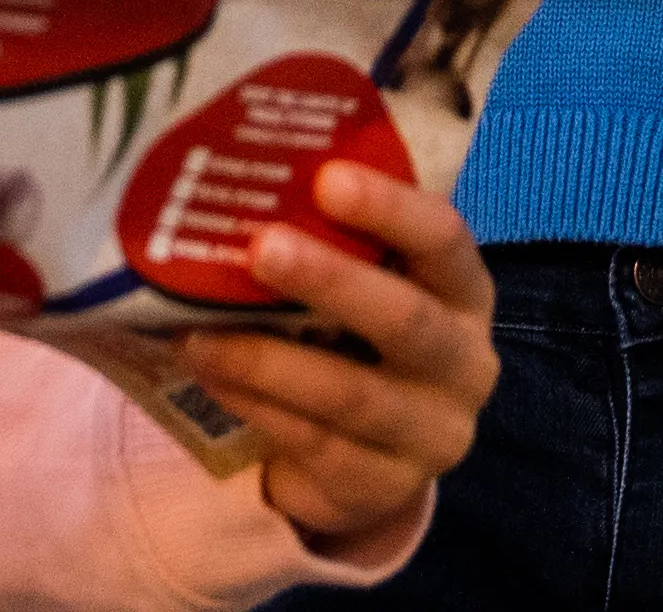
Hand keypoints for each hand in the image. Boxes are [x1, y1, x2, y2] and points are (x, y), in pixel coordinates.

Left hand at [178, 163, 496, 553]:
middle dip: (330, 280)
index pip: (445, 239)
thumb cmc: (361, 338)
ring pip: (349, 393)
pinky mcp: (383, 486)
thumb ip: (338, 243)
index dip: (391, 208)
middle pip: (405, 319)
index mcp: (466, 292)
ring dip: (265, 359)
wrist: (374, 454)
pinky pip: (314, 443)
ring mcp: (431, 434)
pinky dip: (255, 405)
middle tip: (261, 246)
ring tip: (196, 331)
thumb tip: (244, 176)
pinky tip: (210, 374)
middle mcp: (465, 362)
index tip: (327, 177)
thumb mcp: (372, 288)